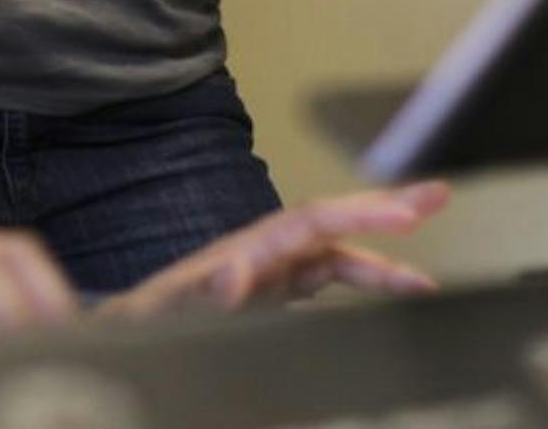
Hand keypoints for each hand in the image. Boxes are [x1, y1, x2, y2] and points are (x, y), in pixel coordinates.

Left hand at [96, 182, 448, 319]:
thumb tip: (240, 272)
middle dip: (384, 211)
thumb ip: (198, 293)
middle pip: (331, 228)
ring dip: (381, 264)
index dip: (363, 214)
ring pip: (333, 261)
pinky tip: (387, 307)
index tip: (409, 212)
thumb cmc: (129, 333)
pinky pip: (321, 288)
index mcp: (237, 256)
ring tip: (428, 285)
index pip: (312, 224)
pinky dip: (359, 289)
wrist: (109, 353)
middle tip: (439, 194)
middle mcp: (254, 260)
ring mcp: (261, 280)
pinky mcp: (262, 305)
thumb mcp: (156, 315)